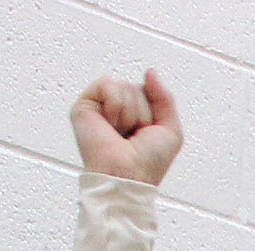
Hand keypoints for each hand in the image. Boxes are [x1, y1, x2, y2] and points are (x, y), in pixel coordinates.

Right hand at [71, 69, 183, 185]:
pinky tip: (109, 124)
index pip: (147, 91)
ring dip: (129, 114)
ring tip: (120, 133)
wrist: (128, 175)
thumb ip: (165, 98)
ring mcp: (99, 108)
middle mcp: (116, 110)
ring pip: (124, 87)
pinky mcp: (84, 106)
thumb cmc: (148, 162)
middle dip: (142, 113)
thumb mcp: (170, 130)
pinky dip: (114, 105)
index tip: (146, 134)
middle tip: (132, 136)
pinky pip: (107, 84)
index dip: (152, 111)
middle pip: (136, 88)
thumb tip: (150, 72)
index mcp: (134, 115)